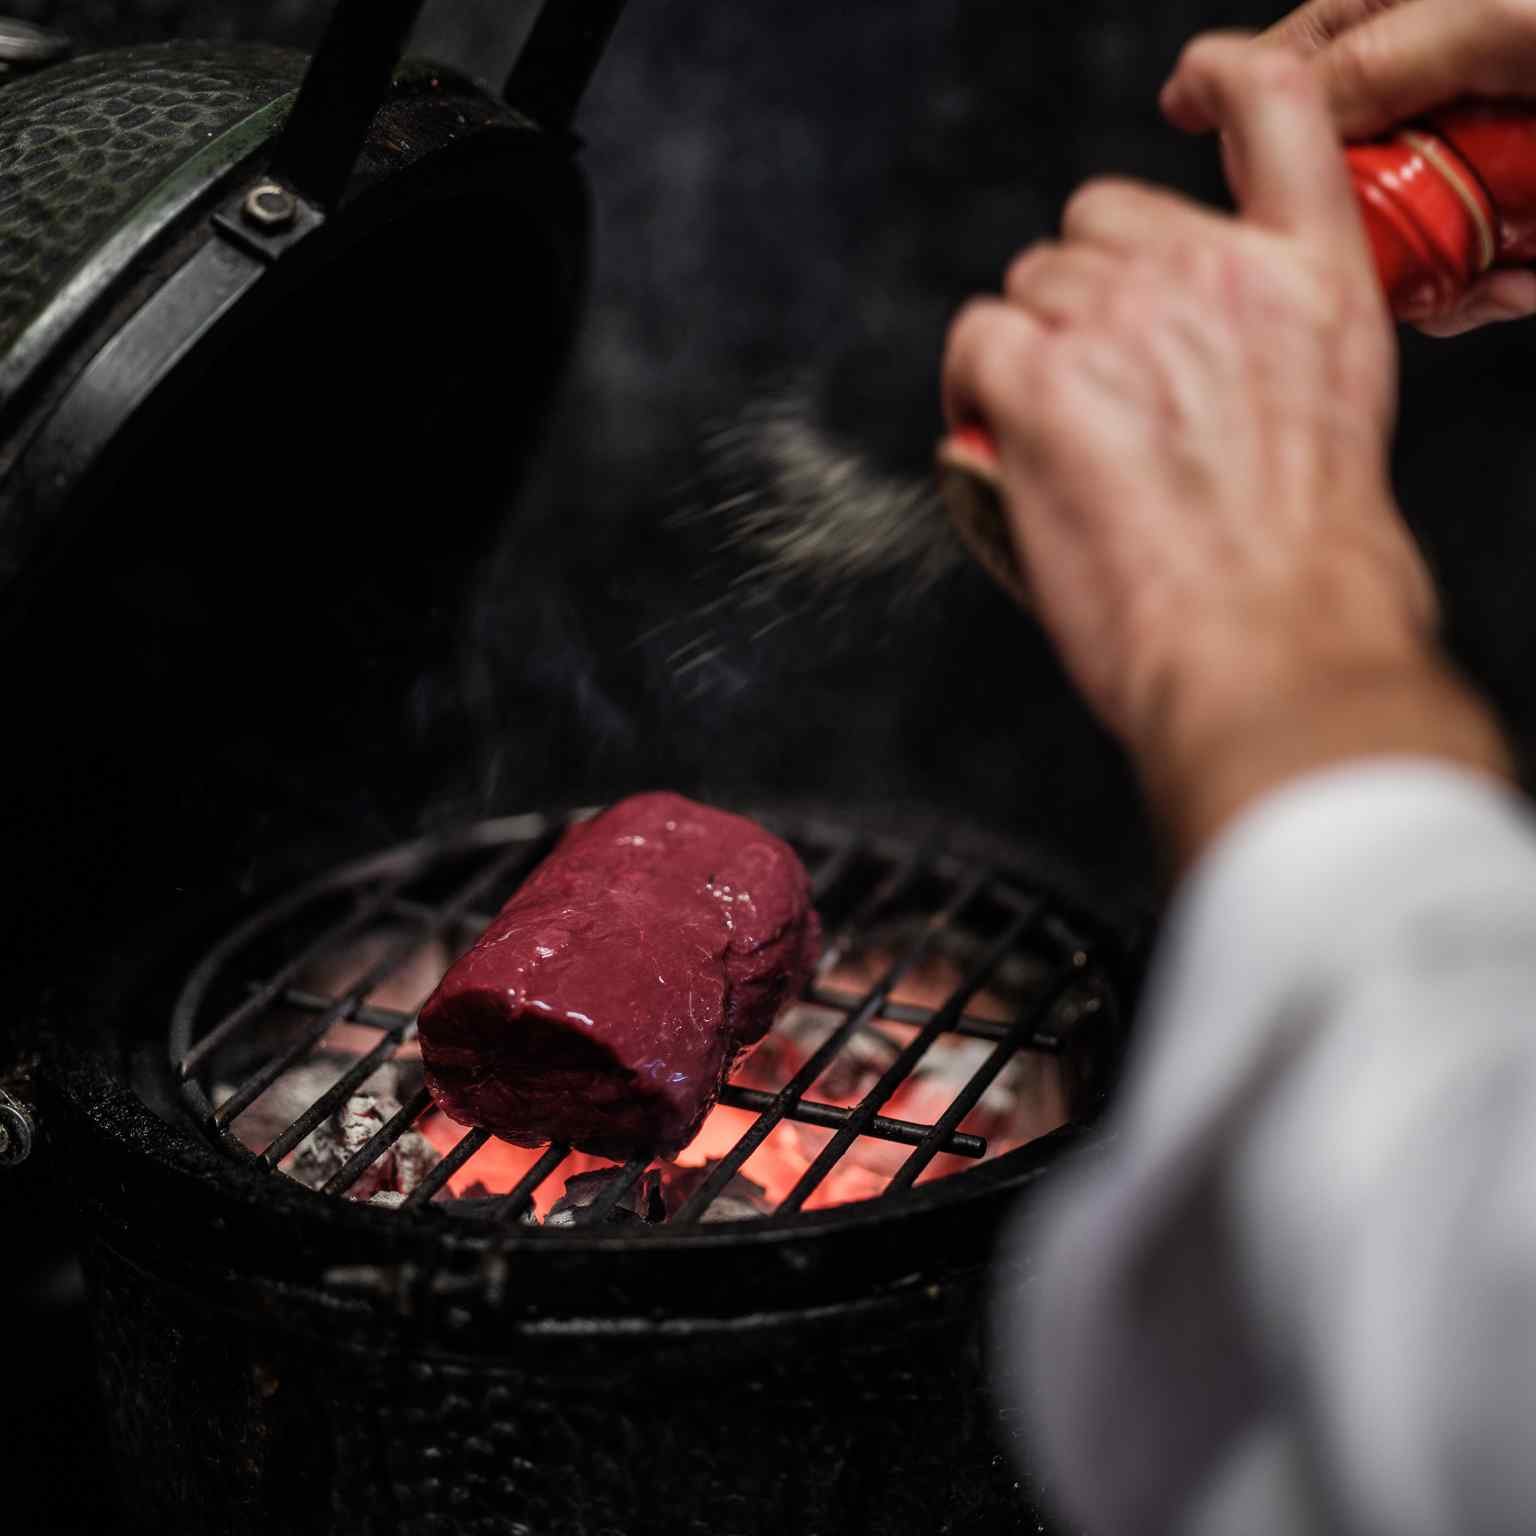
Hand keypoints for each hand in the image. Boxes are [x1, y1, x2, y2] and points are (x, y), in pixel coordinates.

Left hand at [943, 37, 1509, 859]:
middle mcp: (1219, 275)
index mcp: (1315, 281)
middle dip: (1083, 292)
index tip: (1192, 87)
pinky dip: (970, 384)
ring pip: (1029, 282)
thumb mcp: (1332, 423)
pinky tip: (997, 437)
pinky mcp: (1042, 380)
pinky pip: (974, 340)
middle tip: (1095, 389)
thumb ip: (1264, 352)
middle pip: (1100, 220)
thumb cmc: (1301, 578)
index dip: (1224, 80)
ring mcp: (1126, 320)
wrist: (1273, 651)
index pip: (1276, 112)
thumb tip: (1185, 361)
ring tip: (1056, 436)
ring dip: (1027, 344)